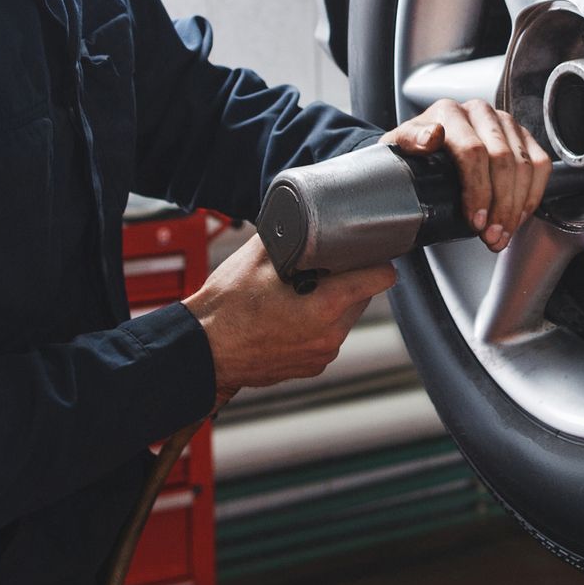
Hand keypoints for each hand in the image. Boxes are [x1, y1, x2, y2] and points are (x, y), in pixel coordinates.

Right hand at [182, 235, 394, 412]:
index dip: (377, 260)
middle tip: (320, 269)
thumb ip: (291, 235)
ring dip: (332, 304)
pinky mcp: (311, 367)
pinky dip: (317, 324)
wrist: (202, 350)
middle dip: (347, 281)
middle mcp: (331, 335)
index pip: (381, 278)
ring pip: (345, 318)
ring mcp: (321, 355)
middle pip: (363, 297)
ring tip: (299, 293)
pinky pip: (327, 337)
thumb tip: (305, 217)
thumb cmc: (226, 307)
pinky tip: (291, 315)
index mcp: (326, 306)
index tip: (369, 253)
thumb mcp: (258, 257)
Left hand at [381, 99, 551, 252]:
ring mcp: (505, 123)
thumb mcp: (399, 146)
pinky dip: (532, 195)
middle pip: (503, 160)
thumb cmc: (413, 152)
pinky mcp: (523, 136)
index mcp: (450, 113)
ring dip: (517, 206)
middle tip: (491, 235)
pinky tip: (518, 216)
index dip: (478, 190)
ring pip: (525, 164)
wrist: (425, 146)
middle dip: (500, 205)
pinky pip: (541, 164)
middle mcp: (480, 112)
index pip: (473, 151)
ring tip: (503, 233)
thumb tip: (430, 138)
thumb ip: (409, 140)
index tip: (474, 221)